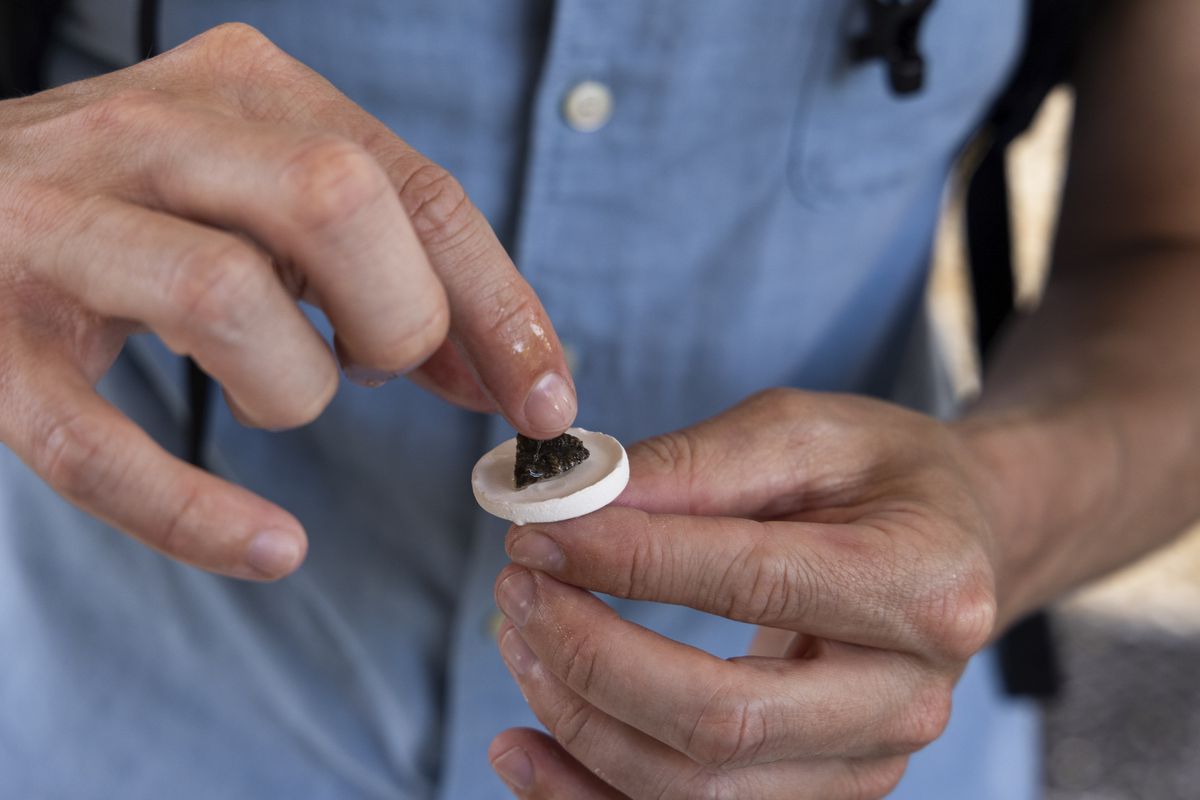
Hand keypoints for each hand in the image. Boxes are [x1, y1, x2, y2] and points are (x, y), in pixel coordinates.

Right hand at [0, 24, 574, 578]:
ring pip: (226, 299)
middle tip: (373, 366)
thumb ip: (385, 268)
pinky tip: (270, 547)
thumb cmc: (139, 208)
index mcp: (244, 89)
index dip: (501, 306)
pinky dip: (195, 514)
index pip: (418, 189)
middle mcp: (148, 133)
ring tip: (279, 392)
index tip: (545, 400)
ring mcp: (54, 227)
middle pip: (336, 200)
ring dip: (294, 387)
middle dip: (397, 318)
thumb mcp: (271, 205)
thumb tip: (500, 367)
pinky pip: (97, 446)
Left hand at [489, 389, 999, 798]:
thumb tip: (578, 499)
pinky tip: (521, 750)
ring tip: (518, 638)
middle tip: (517, 587)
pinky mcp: (819, 795)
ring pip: (698, 789)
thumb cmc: (882, 476)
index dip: (629, 561)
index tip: (537, 532)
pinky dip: (588, 796)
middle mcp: (906, 698)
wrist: (956, 546)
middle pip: (723, 718)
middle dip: (593, 656)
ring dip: (581, 720)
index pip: (752, 583)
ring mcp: (865, 764)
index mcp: (922, 584)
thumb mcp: (807, 430)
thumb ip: (699, 463)